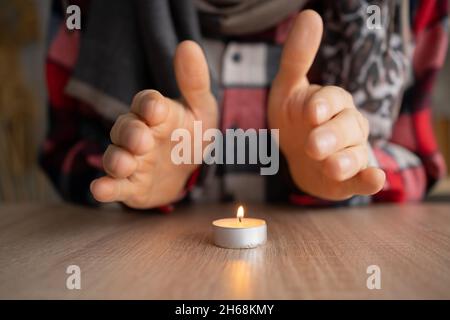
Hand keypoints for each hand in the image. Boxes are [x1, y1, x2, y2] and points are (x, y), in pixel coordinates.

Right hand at [90, 41, 217, 207]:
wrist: (191, 168)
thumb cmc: (192, 133)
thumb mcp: (202, 109)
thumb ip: (194, 82)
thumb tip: (188, 45)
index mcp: (155, 113)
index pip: (146, 102)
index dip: (149, 104)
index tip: (156, 108)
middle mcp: (138, 134)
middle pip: (125, 128)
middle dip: (131, 133)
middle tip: (142, 140)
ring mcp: (131, 160)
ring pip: (115, 157)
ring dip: (116, 160)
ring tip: (126, 164)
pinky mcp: (129, 186)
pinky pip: (114, 186)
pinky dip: (105, 188)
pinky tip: (100, 190)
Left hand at [268, 10, 384, 199]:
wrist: (293, 155)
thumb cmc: (293, 119)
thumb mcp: (288, 89)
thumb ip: (297, 58)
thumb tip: (310, 15)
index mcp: (332, 102)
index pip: (333, 99)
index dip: (323, 104)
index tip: (310, 112)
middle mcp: (347, 125)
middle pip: (347, 126)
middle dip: (331, 135)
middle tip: (312, 144)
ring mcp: (351, 152)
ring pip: (357, 153)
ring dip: (346, 160)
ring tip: (330, 166)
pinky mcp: (351, 178)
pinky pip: (364, 178)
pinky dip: (370, 180)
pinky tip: (375, 179)